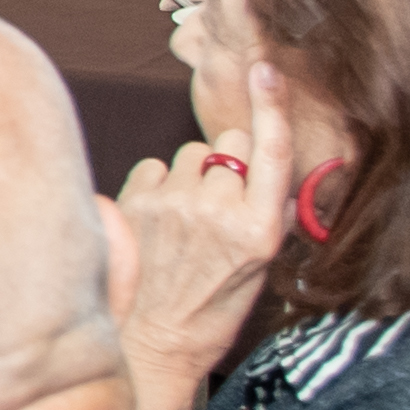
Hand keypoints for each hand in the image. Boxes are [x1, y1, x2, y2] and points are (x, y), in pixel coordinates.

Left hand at [109, 62, 298, 409]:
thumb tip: (267, 168)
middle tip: (219, 206)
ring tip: (186, 219)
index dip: (270, 105)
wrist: (155, 341)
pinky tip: (160, 217)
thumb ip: (266, 213)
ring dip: (192, 175)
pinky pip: (155, 165)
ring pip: (192, 153)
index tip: (265, 69)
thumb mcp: (261, 267)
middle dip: (230, 163)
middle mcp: (219, 209)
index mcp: (259, 228)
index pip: (271, 151)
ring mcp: (174, 203)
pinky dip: (159, 184)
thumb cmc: (212, 306)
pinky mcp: (137, 200)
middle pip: (231, 144)